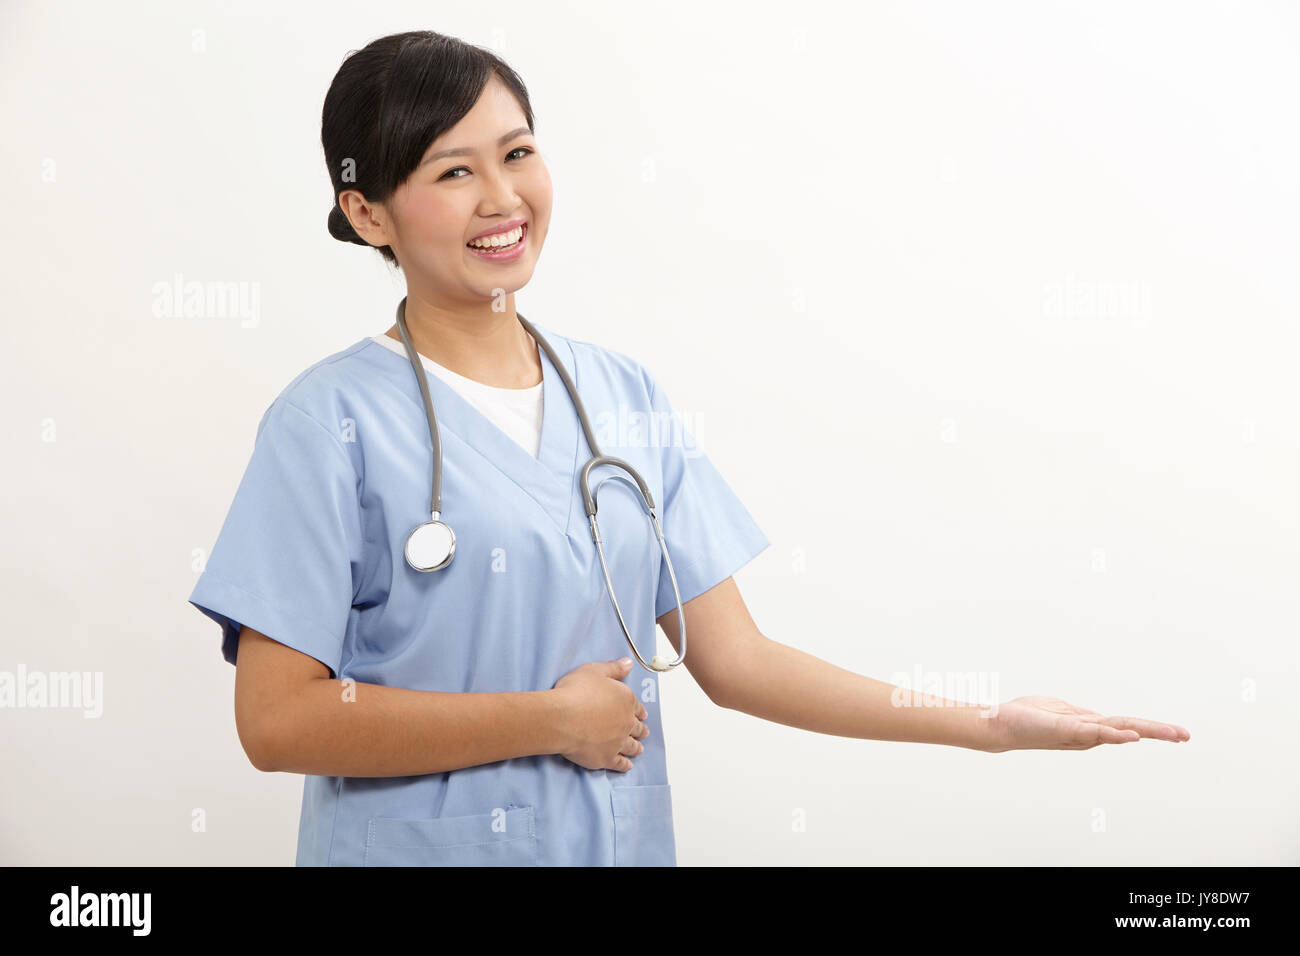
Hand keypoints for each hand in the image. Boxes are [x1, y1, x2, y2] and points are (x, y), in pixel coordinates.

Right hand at [552, 658, 648, 771]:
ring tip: (639, 749)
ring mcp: (618, 742)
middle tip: (643, 732)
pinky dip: (625, 765)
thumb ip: (614, 668)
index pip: (637, 707)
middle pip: (637, 727)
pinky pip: (620, 764)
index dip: (639, 711)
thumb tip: (628, 664)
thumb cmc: (575, 692)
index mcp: (625, 700)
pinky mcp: (606, 758)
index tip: (642, 715)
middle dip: (640, 729)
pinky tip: (627, 766)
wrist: (562, 718)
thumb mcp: (594, 671)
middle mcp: (625, 722)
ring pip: (632, 746)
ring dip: (636, 747)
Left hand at [981, 696, 1190, 752]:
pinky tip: (1131, 737)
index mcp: (1089, 727)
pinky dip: (1113, 734)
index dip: (1153, 728)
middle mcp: (1089, 733)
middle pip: (1131, 729)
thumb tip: (1092, 717)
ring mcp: (1079, 733)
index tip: (1179, 733)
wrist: (1000, 724)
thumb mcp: (1060, 713)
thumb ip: (1077, 716)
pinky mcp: (1066, 730)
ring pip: (1119, 730)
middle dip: (1160, 733)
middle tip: (1187, 735)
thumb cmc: (1028, 719)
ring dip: (1146, 732)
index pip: (1128, 725)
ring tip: (1173, 734)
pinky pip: (1093, 731)